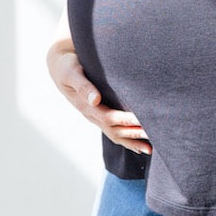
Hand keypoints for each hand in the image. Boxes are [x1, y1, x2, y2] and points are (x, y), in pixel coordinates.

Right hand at [45, 40, 151, 156]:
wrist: (60, 67)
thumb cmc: (67, 66)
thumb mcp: (72, 73)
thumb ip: (83, 86)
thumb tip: (95, 100)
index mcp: (85, 106)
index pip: (109, 118)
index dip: (126, 121)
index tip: (143, 121)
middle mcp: (91, 115)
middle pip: (114, 130)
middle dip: (134, 135)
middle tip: (155, 136)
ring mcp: (95, 117)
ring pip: (115, 134)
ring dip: (132, 142)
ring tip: (151, 149)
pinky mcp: (100, 115)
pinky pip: (114, 131)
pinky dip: (127, 140)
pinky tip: (139, 146)